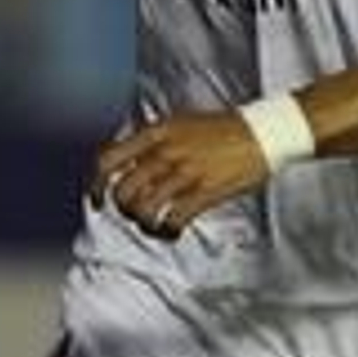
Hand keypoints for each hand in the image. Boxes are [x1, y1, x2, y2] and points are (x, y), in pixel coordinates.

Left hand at [91, 111, 271, 239]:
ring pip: (143, 208)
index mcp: (155, 133)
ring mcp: (184, 171)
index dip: (95, 183)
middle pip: (122, 190)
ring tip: (154, 225)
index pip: (108, 159)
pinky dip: (166, 232)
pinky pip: (172, 219)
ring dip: (144, 223)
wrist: (261, 133)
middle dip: (123, 209)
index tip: (97, 199)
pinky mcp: (204, 191)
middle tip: (134, 214)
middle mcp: (164, 152)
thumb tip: (131, 161)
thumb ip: (154, 141)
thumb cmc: (221, 130)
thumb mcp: (180, 124)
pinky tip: (172, 233)